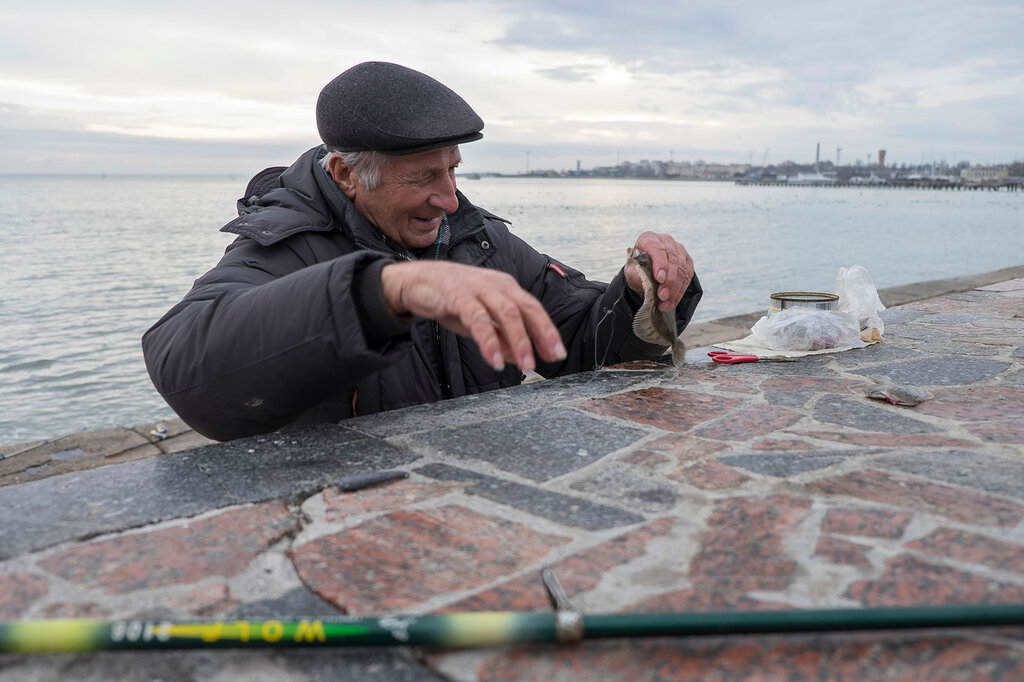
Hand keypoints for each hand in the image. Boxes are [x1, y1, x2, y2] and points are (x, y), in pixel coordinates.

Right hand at [380, 261, 566, 371]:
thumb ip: (499, 335)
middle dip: (541, 334)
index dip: (547, 331)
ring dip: (519, 340)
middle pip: (526, 308)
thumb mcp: (479, 320)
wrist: (414, 280)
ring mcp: (477, 288)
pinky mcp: (457, 294)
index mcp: (505, 288)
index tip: (557, 353)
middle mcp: (496, 285)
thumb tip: (519, 355)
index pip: (533, 309)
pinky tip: (494, 359)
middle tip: (549, 359)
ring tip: (526, 365)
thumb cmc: (450, 297)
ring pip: (506, 313)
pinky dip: (488, 340)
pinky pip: (477, 318)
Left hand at [624, 231, 693, 310]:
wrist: (644, 272)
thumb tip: (649, 288)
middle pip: (673, 260)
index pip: (657, 249)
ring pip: (682, 269)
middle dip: (669, 281)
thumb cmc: (637, 269)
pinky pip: (688, 277)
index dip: (660, 264)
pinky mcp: (687, 261)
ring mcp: (679, 250)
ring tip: (666, 303)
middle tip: (662, 296)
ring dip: (675, 289)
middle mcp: (666, 241)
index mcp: (649, 238)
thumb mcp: (632, 272)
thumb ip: (640, 277)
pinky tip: (672, 301)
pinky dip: (680, 291)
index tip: (659, 279)